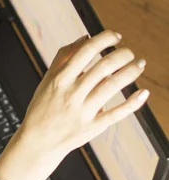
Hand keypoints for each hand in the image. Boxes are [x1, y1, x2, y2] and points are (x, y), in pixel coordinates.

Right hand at [0, 30, 148, 179]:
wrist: (37, 142)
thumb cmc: (42, 108)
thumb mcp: (47, 80)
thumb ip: (64, 57)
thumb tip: (86, 37)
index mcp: (60, 79)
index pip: (86, 50)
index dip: (105, 39)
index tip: (116, 37)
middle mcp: (72, 93)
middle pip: (104, 66)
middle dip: (123, 54)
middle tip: (129, 52)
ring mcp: (83, 111)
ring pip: (113, 86)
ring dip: (131, 72)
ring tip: (139, 64)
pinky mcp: (93, 127)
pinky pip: (117, 113)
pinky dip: (133, 102)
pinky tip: (143, 92)